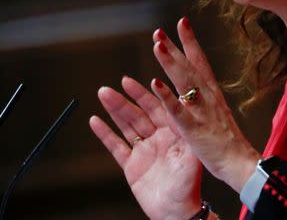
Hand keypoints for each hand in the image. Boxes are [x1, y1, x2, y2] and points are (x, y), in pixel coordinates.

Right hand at [90, 76, 201, 219]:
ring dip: (114, 110)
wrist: (177, 213)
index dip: (144, 94)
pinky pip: (116, 147)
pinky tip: (96, 121)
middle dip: (125, 100)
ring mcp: (143, 151)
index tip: (132, 81)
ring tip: (103, 94)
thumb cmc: (189, 186)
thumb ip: (185, 132)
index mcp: (174, 133)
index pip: (158, 107)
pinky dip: (105, 134)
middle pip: (138, 114)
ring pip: (126, 126)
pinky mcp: (131, 166)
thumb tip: (184, 109)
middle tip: (112, 86)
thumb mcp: (191, 157)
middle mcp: (158, 138)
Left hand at [150, 17, 260, 192]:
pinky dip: (168, 97)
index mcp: (212, 95)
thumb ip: (206, 99)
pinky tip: (156, 84)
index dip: (190, 42)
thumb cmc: (228, 143)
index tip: (182, 23)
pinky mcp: (195, 130)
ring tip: (157, 46)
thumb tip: (196, 85)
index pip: (200, 62)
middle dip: (174, 48)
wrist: (240, 164)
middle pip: (189, 68)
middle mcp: (208, 98)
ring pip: (184, 83)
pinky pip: (179, 111)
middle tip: (159, 32)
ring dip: (170, 63)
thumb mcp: (217, 114)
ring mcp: (202, 112)